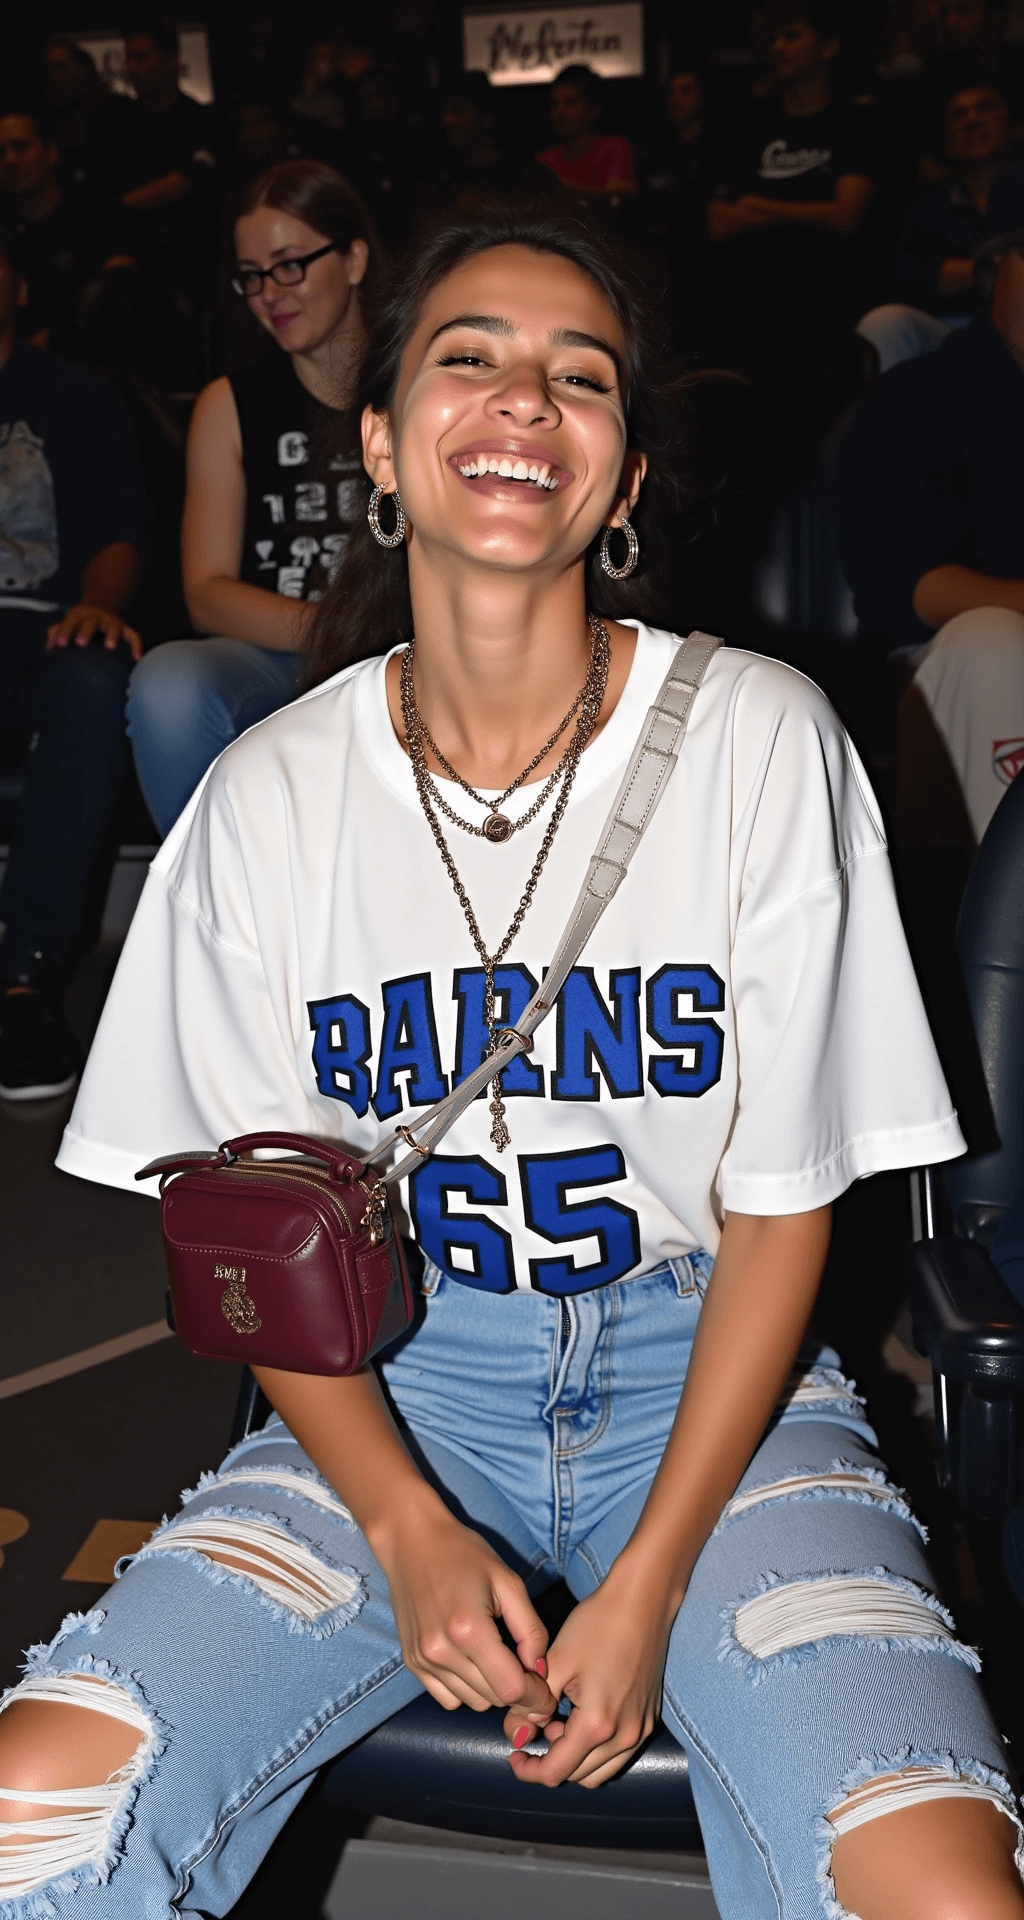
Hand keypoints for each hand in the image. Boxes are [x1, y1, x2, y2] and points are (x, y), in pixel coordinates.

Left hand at [46, 605, 141, 661]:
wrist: (101, 602)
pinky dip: (136, 646)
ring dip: (112, 635)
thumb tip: (49, 646)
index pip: (70, 621)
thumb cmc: (81, 618)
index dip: (64, 631)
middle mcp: (96, 616)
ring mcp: (112, 621)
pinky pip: (133, 636)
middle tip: (81, 642)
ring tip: (110, 647)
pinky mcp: (124, 628)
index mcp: (79, 614)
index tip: (59, 644)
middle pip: (91, 622)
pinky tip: (136, 658)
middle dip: (86, 631)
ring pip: (114, 626)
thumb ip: (57, 632)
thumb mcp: (68, 621)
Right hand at [377, 1500, 556, 1721]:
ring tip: (497, 1658)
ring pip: (472, 1702)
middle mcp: (441, 1651)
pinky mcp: (411, 1662)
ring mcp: (422, 1659)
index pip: (511, 1688)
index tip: (546, 1692)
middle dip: (517, 1691)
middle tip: (526, 1669)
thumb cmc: (464, 1555)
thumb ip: (531, 1630)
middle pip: (493, 1699)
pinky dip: (467, 1689)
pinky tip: (473, 1662)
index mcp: (469, 1629)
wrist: (411, 1541)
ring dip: (492, 1689)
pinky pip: (448, 1698)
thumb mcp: (508, 1582)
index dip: (535, 1696)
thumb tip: (540, 1670)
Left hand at [503, 1557, 677, 1787]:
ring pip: (599, 1771)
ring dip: (574, 1758)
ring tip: (557, 1723)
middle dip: (549, 1761)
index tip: (513, 1755)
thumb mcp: (556, 1662)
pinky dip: (595, 1749)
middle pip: (577, 1775)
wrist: (643, 1602)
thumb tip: (516, 1732)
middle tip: (532, 1731)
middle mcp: (624, 1737)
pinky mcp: (648, 1719)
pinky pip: (617, 1754)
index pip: (556, 1772)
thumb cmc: (598, 1625)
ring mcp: (641, 1730)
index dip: (528, 1770)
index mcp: (597, 1725)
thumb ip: (531, 1704)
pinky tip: (580, 1717)